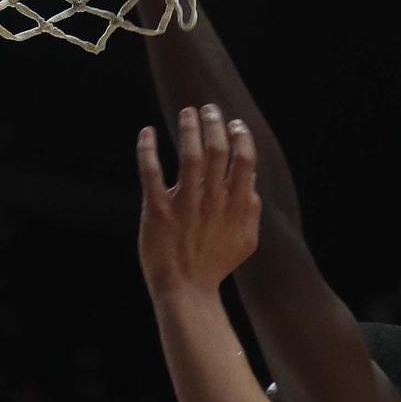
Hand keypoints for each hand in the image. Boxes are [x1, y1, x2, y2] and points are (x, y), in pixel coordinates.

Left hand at [138, 104, 259, 297]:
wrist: (186, 291)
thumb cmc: (215, 265)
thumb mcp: (246, 241)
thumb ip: (252, 211)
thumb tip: (253, 182)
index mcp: (235, 207)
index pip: (244, 161)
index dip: (241, 138)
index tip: (235, 124)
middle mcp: (212, 202)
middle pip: (217, 151)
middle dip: (214, 124)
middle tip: (208, 109)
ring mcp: (184, 205)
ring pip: (189, 156)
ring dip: (188, 128)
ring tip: (187, 112)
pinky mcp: (157, 211)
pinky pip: (151, 172)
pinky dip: (147, 149)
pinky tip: (147, 132)